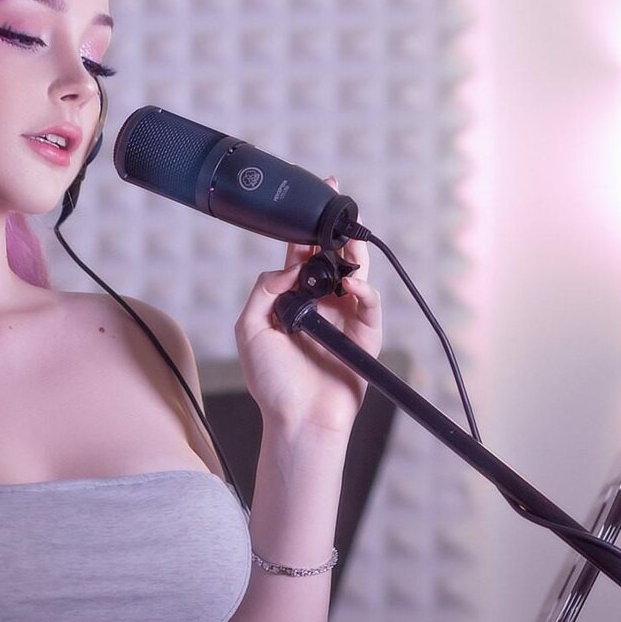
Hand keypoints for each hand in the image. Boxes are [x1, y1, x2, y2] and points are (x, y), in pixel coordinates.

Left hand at [233, 176, 383, 436]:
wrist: (299, 419)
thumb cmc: (272, 381)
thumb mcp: (250, 329)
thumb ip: (263, 291)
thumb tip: (288, 267)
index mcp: (290, 301)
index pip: (300, 258)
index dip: (304, 232)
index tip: (311, 203)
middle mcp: (319, 304)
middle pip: (331, 260)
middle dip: (336, 234)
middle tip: (339, 213)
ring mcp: (344, 318)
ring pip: (354, 275)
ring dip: (353, 257)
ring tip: (348, 245)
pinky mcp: (365, 335)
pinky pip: (370, 304)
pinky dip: (365, 290)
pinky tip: (354, 283)